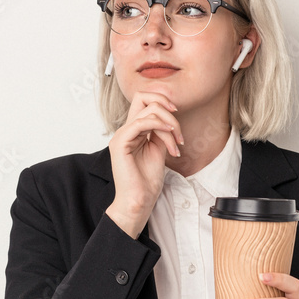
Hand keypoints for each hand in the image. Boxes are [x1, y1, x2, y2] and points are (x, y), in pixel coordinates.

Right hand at [105, 91, 183, 238]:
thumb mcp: (159, 150)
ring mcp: (121, 135)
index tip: (177, 117)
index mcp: (133, 131)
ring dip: (170, 124)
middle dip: (168, 110)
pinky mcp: (120, 143)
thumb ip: (161, 133)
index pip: (144, 100)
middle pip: (144, 97)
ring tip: (177, 144)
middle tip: (179, 132)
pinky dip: (160, 126)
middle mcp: (125, 130)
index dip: (162, 102)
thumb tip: (169, 119)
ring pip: (148, 110)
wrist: (138, 201)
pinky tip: (171, 137)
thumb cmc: (146, 181)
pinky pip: (141, 123)